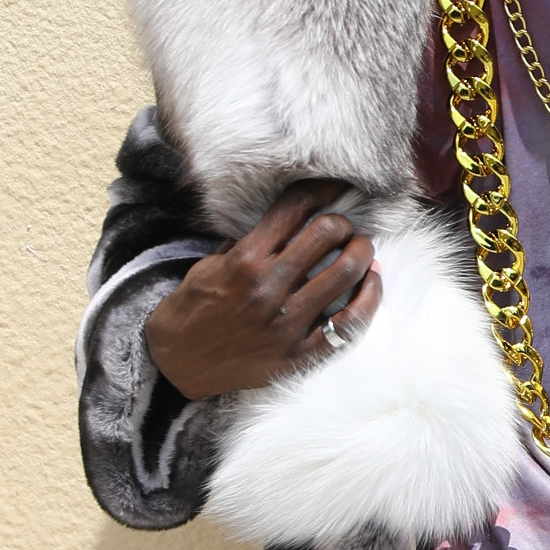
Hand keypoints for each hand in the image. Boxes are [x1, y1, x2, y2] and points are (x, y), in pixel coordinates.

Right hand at [144, 181, 378, 398]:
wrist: (177, 363)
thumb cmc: (194, 309)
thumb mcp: (211, 265)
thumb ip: (250, 243)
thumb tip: (290, 221)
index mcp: (245, 259)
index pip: (295, 208)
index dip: (323, 189)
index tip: (336, 186)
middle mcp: (267, 288)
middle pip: (327, 234)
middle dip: (342, 223)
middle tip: (344, 228)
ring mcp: (286, 324)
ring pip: (346, 273)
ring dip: (362, 253)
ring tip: (362, 250)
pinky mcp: (299, 356)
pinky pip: (349, 324)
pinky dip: (369, 298)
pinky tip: (372, 283)